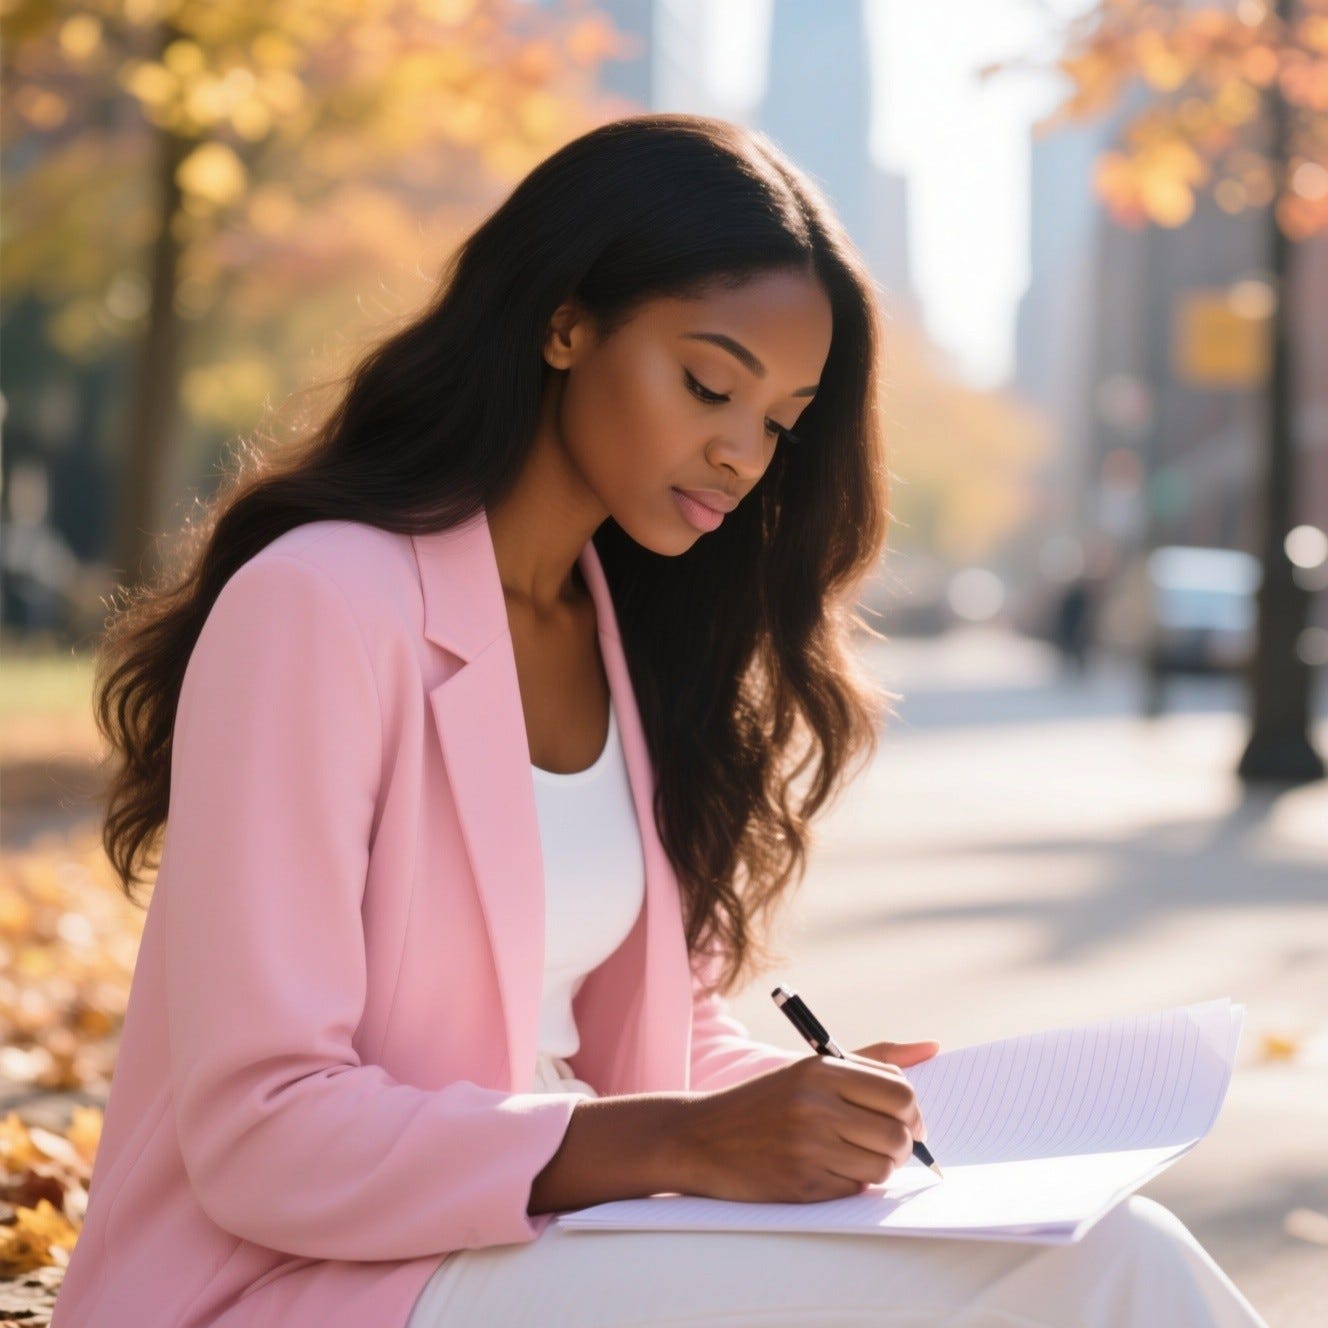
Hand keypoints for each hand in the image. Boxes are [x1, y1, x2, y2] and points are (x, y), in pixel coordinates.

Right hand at [669, 1039, 937, 1204]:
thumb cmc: (767, 1101)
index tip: (907, 1120)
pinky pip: (856, 1189)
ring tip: (858, 1157)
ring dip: (880, 1167)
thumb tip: (933, 1047)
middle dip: (903, 1144)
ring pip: (883, 1166)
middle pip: (898, 1132)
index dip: (913, 1111)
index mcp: (821, 1070)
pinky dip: (853, 1184)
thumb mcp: (812, 1069)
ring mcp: (808, 1146)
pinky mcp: (802, 1183)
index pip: (899, 1092)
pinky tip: (830, 1170)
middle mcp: (815, 1105)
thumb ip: (872, 1059)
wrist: (703, 1137)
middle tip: (888, 1144)